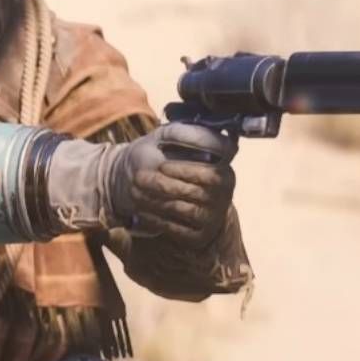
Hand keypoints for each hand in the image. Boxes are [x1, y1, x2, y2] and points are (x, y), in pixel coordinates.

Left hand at [111, 124, 237, 247]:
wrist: (160, 194)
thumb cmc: (165, 159)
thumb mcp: (170, 139)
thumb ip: (180, 130)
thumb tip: (189, 126)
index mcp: (223, 166)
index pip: (215, 168)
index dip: (189, 167)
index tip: (162, 166)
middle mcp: (225, 191)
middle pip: (198, 189)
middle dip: (166, 184)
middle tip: (138, 179)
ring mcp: (215, 214)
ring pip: (186, 209)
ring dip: (157, 202)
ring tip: (135, 194)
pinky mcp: (200, 234)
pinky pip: (178, 229)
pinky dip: (157, 220)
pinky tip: (141, 212)